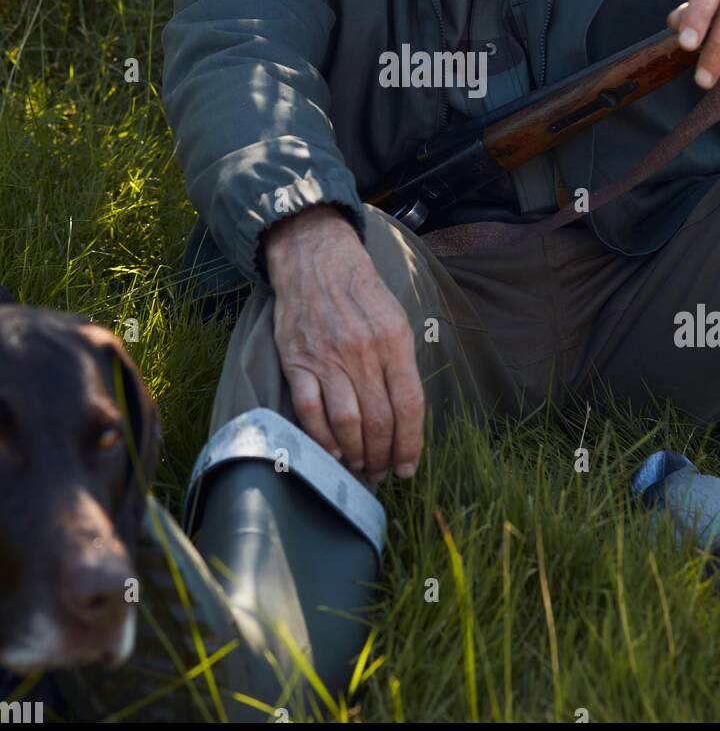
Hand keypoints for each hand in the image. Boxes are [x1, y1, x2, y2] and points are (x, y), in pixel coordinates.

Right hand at [264, 206, 422, 482]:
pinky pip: (310, 411)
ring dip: (356, 454)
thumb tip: (405, 414)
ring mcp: (328, 358)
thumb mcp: (396, 318)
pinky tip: (333, 451)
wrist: (316, 259)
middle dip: (384, 456)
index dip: (411, 444)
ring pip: (346, 422)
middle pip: (379, 421)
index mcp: (394, 340)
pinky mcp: (297, 361)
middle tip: (383, 471)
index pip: (408, 405)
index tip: (409, 468)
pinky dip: (322, 438)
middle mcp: (363, 352)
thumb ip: (401, 363)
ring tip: (361, 465)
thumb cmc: (361, 291)